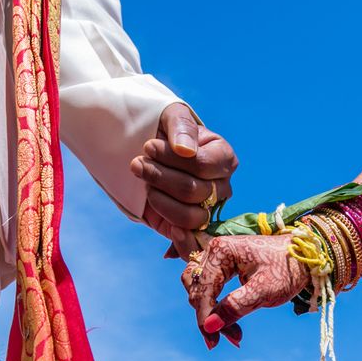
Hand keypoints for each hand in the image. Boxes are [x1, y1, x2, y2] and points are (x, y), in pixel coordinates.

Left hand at [131, 103, 237, 258]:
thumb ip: (181, 126)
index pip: (204, 165)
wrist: (147, 154)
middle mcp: (220, 187)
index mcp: (224, 158)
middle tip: (137, 164)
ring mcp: (207, 210)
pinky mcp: (189, 228)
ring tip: (143, 182)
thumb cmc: (164, 133)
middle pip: (194, 191)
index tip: (148, 147)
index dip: (173, 159)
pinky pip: (191, 243)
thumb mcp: (171, 117)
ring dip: (160, 200)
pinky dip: (178, 241)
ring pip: (191, 216)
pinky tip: (162, 223)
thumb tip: (186, 150)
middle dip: (160, 177)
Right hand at [181, 234, 309, 349]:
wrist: (304, 258)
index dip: (205, 317)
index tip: (213, 341)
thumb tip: (209, 326)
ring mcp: (216, 257)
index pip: (202, 289)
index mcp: (221, 251)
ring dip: (211, 313)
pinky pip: (208, 288)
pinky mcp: (221, 266)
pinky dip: (216, 307)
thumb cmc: (287, 269)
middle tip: (232, 338)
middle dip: (209, 317)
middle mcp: (214, 250)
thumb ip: (235, 306)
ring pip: (199, 289)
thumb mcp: (265, 290)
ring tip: (233, 333)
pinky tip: (229, 323)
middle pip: (196, 289)